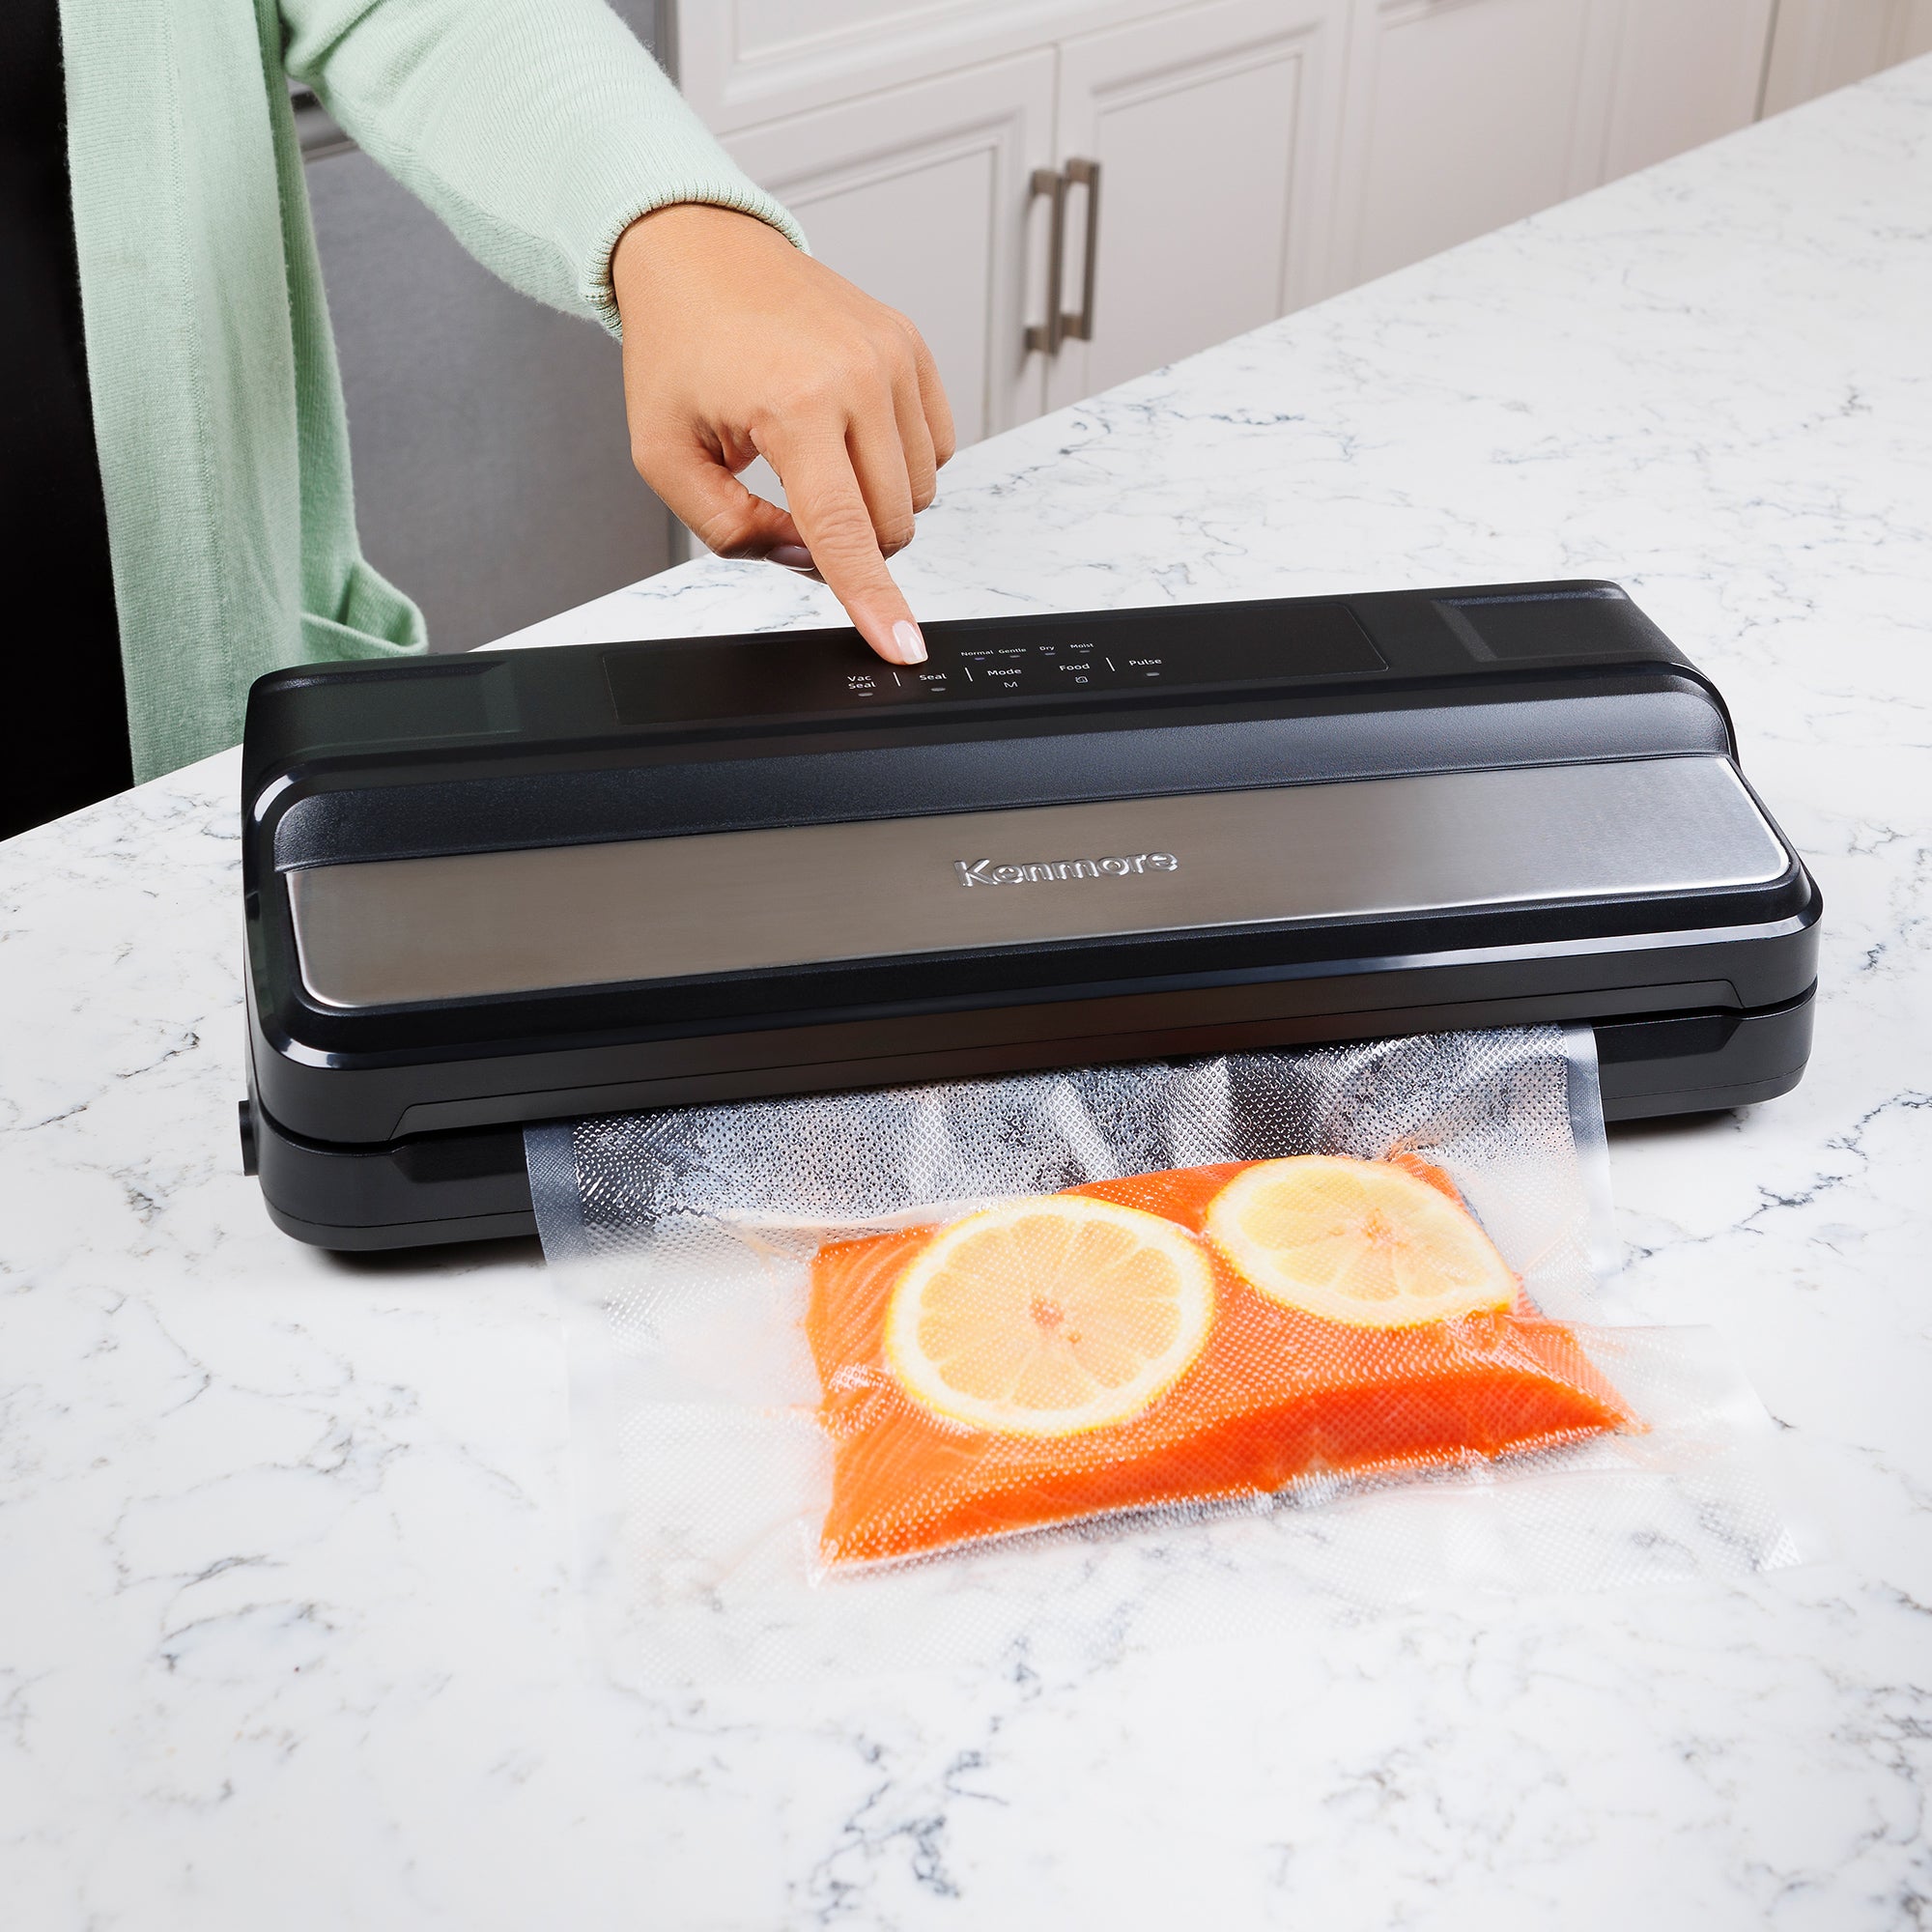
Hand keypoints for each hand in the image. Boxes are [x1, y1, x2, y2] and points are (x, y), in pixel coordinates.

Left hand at [611, 203, 955, 665]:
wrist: (697, 250)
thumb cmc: (677, 345)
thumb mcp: (666, 456)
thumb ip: (730, 530)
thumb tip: (805, 559)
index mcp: (792, 403)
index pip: (843, 531)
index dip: (872, 600)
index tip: (901, 647)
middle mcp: (856, 375)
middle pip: (889, 522)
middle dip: (848, 539)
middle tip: (790, 497)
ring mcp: (892, 355)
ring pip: (919, 491)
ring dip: (873, 499)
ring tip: (814, 454)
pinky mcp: (911, 345)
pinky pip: (937, 446)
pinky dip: (898, 461)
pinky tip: (848, 432)